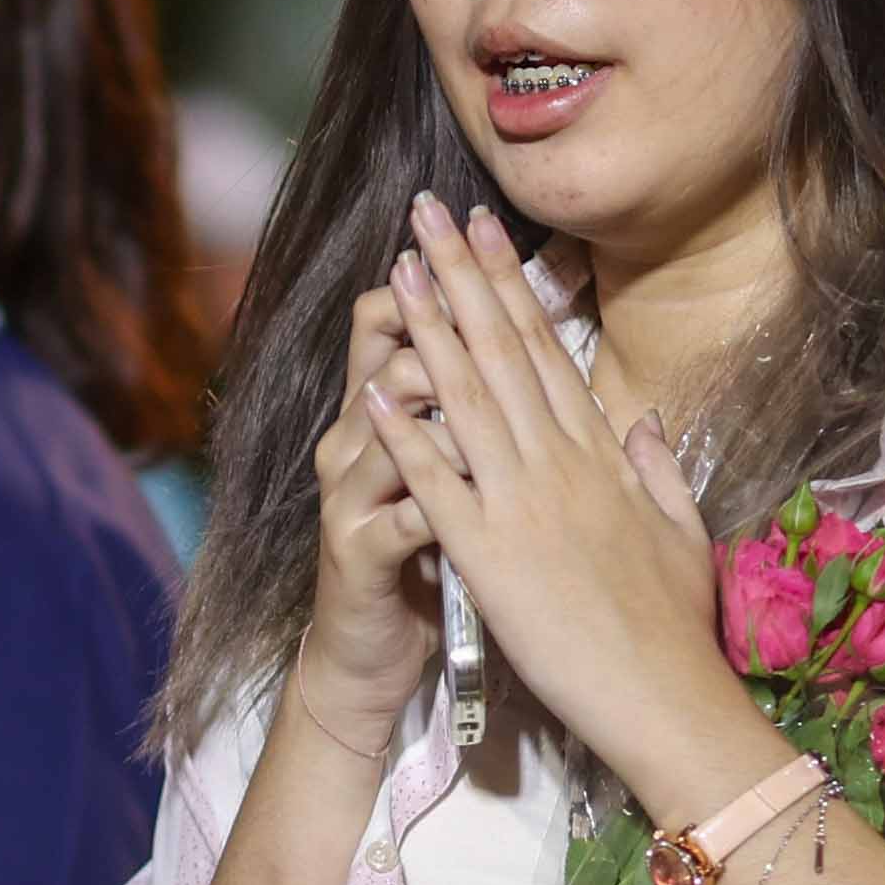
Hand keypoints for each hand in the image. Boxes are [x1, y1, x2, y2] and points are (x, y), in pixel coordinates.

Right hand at [300, 213, 457, 751]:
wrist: (369, 650)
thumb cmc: (423, 557)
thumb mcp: (449, 477)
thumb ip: (478, 414)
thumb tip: (532, 345)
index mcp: (386, 418)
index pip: (401, 325)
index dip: (447, 282)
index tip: (490, 234)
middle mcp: (356, 441)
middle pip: (393, 351)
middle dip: (428, 296)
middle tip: (451, 246)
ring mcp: (352, 494)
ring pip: (386, 422)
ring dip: (427, 393)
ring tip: (459, 368)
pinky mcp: (358, 551)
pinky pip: (399, 512)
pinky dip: (433, 495)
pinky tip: (464, 481)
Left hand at [365, 204, 744, 795]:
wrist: (668, 699)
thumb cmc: (674, 626)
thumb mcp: (681, 530)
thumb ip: (657, 468)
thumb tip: (642, 418)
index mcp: (604, 453)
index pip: (547, 350)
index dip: (510, 287)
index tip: (484, 234)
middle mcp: (562, 462)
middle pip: (502, 351)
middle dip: (460, 277)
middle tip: (426, 213)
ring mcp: (524, 503)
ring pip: (467, 397)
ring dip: (426, 329)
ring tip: (393, 270)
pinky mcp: (488, 554)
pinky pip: (437, 481)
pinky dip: (403, 432)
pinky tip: (371, 388)